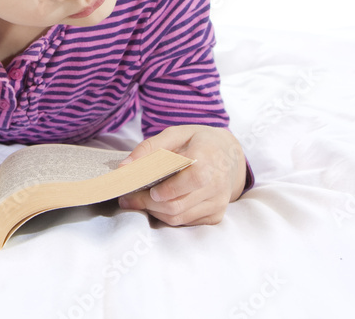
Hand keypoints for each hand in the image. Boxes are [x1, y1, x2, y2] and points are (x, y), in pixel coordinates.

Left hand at [117, 125, 246, 225]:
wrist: (230, 155)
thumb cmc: (199, 142)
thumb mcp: (176, 133)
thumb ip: (150, 147)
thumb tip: (125, 166)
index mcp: (209, 158)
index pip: (190, 180)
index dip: (166, 189)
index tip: (144, 188)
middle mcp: (217, 184)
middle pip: (177, 204)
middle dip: (148, 203)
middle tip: (128, 198)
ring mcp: (218, 203)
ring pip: (178, 217)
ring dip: (154, 211)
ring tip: (139, 201)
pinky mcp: (216, 215)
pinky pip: (185, 222)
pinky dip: (167, 216)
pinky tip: (158, 205)